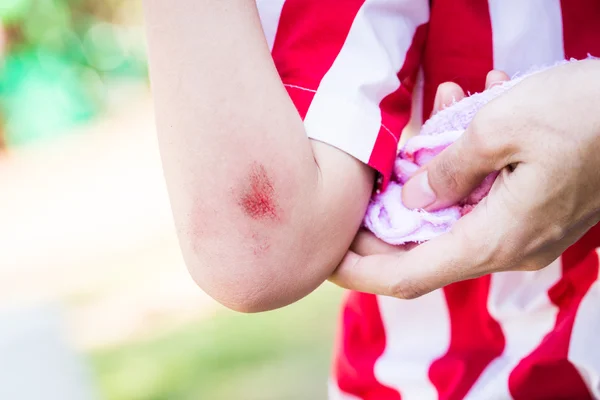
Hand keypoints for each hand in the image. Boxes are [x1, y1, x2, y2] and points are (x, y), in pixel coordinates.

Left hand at [331, 60, 599, 298]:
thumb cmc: (582, 113)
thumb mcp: (499, 127)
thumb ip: (446, 170)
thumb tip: (414, 198)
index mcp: (494, 238)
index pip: (407, 276)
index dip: (361, 272)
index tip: (327, 260)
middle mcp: (507, 247)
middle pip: (423, 250)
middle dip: (386, 222)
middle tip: (361, 192)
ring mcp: (523, 233)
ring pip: (452, 218)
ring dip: (428, 179)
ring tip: (428, 125)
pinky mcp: (533, 213)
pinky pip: (481, 200)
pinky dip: (461, 170)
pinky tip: (461, 118)